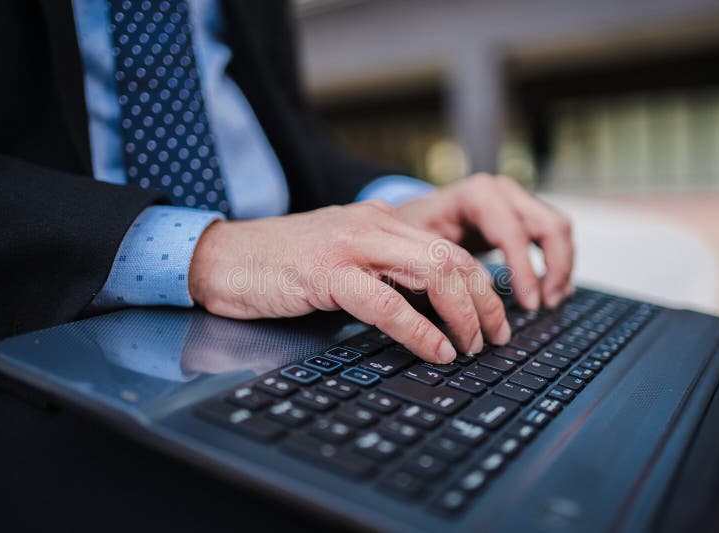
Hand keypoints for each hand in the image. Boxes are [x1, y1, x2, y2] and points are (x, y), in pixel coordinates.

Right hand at [188, 200, 510, 362]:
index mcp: (380, 219)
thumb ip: (384, 273)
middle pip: (451, 257)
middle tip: (495, 337)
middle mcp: (372, 223)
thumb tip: (432, 309)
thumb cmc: (281, 265)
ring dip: (462, 314)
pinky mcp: (326, 272)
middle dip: (484, 301)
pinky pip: (387, 301)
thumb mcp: (343, 260)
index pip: (448, 247)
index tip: (493, 318)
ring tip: (471, 347)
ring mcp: (349, 244)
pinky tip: (436, 350)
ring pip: (431, 271)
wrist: (223, 258)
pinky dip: (420, 330)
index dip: (481, 285)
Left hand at [397, 173, 573, 309]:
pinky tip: (550, 291)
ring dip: (562, 267)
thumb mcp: (419, 249)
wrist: (413, 216)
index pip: (514, 232)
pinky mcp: (523, 213)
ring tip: (550, 302)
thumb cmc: (413, 233)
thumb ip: (450, 268)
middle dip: (555, 269)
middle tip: (546, 306)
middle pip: (550, 226)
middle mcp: (503, 191)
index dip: (526, 271)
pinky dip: (557, 263)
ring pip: (559, 229)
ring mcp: (516, 199)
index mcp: (476, 196)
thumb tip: (487, 293)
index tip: (529, 305)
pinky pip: (554, 235)